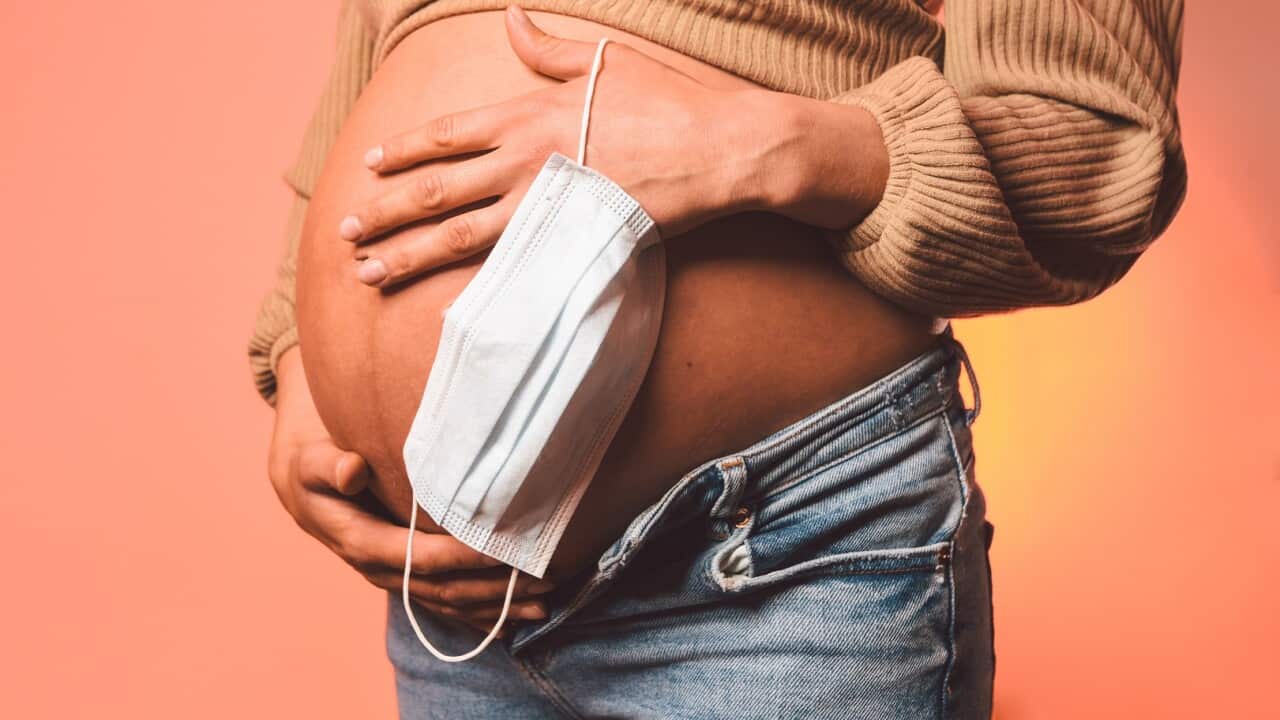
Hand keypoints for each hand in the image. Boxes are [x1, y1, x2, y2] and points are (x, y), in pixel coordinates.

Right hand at [267, 347, 554, 633]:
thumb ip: (329, 465)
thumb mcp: (312, 460)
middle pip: (441, 588)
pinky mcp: (405, 577)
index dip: (459, 557)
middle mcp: (378, 568)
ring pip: (448, 601)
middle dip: (492, 588)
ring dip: (495, 606)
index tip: (500, 550)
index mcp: (358, 542)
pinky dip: (479, 613)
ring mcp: (393, 577)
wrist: (302, 482)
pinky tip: (514, 620)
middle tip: (542, 580)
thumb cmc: (314, 463)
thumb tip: (352, 470)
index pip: (417, 556)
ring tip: (543, 603)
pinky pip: (444, 603)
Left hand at [340, 4, 791, 287]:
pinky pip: (508, 265)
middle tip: (345, 229)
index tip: (369, 165)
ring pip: (459, 233)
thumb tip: (512, 17)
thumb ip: (549, 50)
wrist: (724, 149)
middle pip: (438, 188)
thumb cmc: (672, 102)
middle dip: (386, 210)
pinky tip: (439, 299)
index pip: (448, 134)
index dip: (403, 150)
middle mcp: (527, 158)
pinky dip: (467, 282)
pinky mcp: (572, 239)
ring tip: (367, 271)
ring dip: (409, 253)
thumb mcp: (606, 61)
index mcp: (531, 112)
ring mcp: (547, 203)